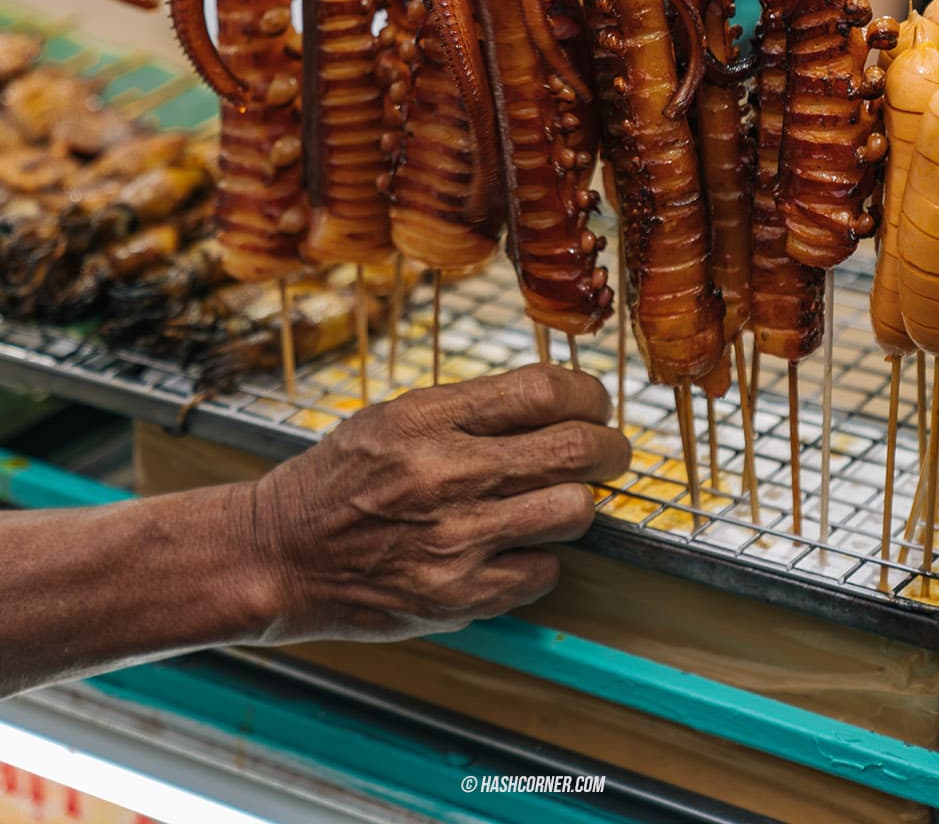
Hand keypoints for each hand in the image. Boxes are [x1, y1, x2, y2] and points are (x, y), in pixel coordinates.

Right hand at [250, 364, 629, 643]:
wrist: (279, 554)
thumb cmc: (339, 479)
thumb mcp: (393, 417)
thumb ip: (469, 409)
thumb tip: (556, 403)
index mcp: (428, 417)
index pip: (543, 390)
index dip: (587, 395)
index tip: (595, 404)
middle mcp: (446, 473)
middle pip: (573, 449)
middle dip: (609, 448)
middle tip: (610, 451)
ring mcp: (455, 539)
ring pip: (573, 512)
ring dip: (578, 504)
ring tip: (561, 500)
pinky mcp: (457, 596)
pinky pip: (544, 571)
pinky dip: (540, 558)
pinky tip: (516, 546)